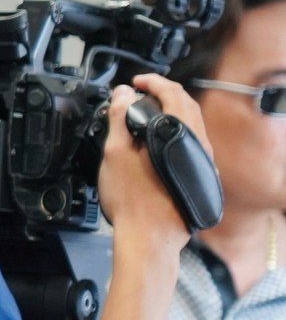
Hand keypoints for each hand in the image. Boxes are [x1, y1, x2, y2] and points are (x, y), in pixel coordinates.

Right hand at [97, 75, 210, 256]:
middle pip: (186, 105)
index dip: (152, 82)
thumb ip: (120, 118)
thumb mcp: (115, 153)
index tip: (135, 83)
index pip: (173, 93)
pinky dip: (174, 132)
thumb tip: (123, 94)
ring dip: (170, 113)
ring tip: (145, 116)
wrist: (150, 237)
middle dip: (163, 94)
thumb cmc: (133, 201)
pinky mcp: (200, 176)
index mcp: (180, 133)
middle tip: (139, 94)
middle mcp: (199, 145)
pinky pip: (191, 143)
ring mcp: (203, 161)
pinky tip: (156, 142)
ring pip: (191, 124)